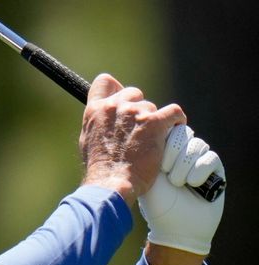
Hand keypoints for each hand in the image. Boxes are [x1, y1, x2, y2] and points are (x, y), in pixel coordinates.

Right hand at [79, 74, 185, 205]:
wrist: (110, 182)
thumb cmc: (99, 168)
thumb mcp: (87, 140)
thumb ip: (97, 123)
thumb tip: (105, 119)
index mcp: (95, 110)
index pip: (105, 82)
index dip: (116, 89)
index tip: (123, 100)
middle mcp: (114, 106)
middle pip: (133, 93)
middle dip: (138, 108)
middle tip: (140, 128)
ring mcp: (135, 113)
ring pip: (151, 107)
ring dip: (153, 120)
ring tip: (153, 139)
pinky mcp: (154, 123)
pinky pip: (173, 112)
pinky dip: (176, 121)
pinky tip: (175, 129)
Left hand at [138, 125, 224, 254]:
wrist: (176, 228)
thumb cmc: (157, 204)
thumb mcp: (147, 176)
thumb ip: (148, 152)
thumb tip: (150, 129)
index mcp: (161, 151)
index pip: (166, 129)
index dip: (163, 141)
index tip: (156, 163)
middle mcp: (181, 153)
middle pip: (183, 133)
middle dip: (173, 152)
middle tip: (165, 172)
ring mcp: (198, 160)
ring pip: (197, 144)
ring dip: (184, 165)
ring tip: (177, 183)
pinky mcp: (215, 169)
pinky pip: (210, 157)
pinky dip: (199, 170)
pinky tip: (192, 184)